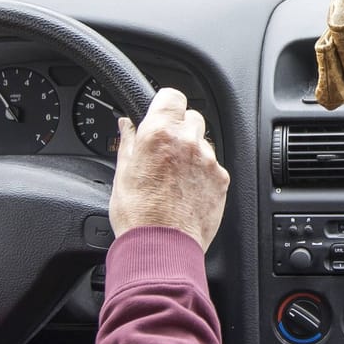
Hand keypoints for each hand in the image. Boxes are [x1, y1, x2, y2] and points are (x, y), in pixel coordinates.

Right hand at [109, 87, 228, 251]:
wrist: (161, 247)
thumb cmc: (138, 215)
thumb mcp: (122, 173)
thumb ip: (128, 142)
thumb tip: (126, 125)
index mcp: (159, 133)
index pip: (172, 96)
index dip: (166, 104)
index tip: (161, 113)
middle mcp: (188, 142)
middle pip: (191, 117)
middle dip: (180, 128)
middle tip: (165, 150)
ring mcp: (208, 161)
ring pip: (203, 143)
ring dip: (192, 152)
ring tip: (174, 176)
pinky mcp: (221, 180)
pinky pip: (213, 167)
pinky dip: (203, 173)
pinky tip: (187, 190)